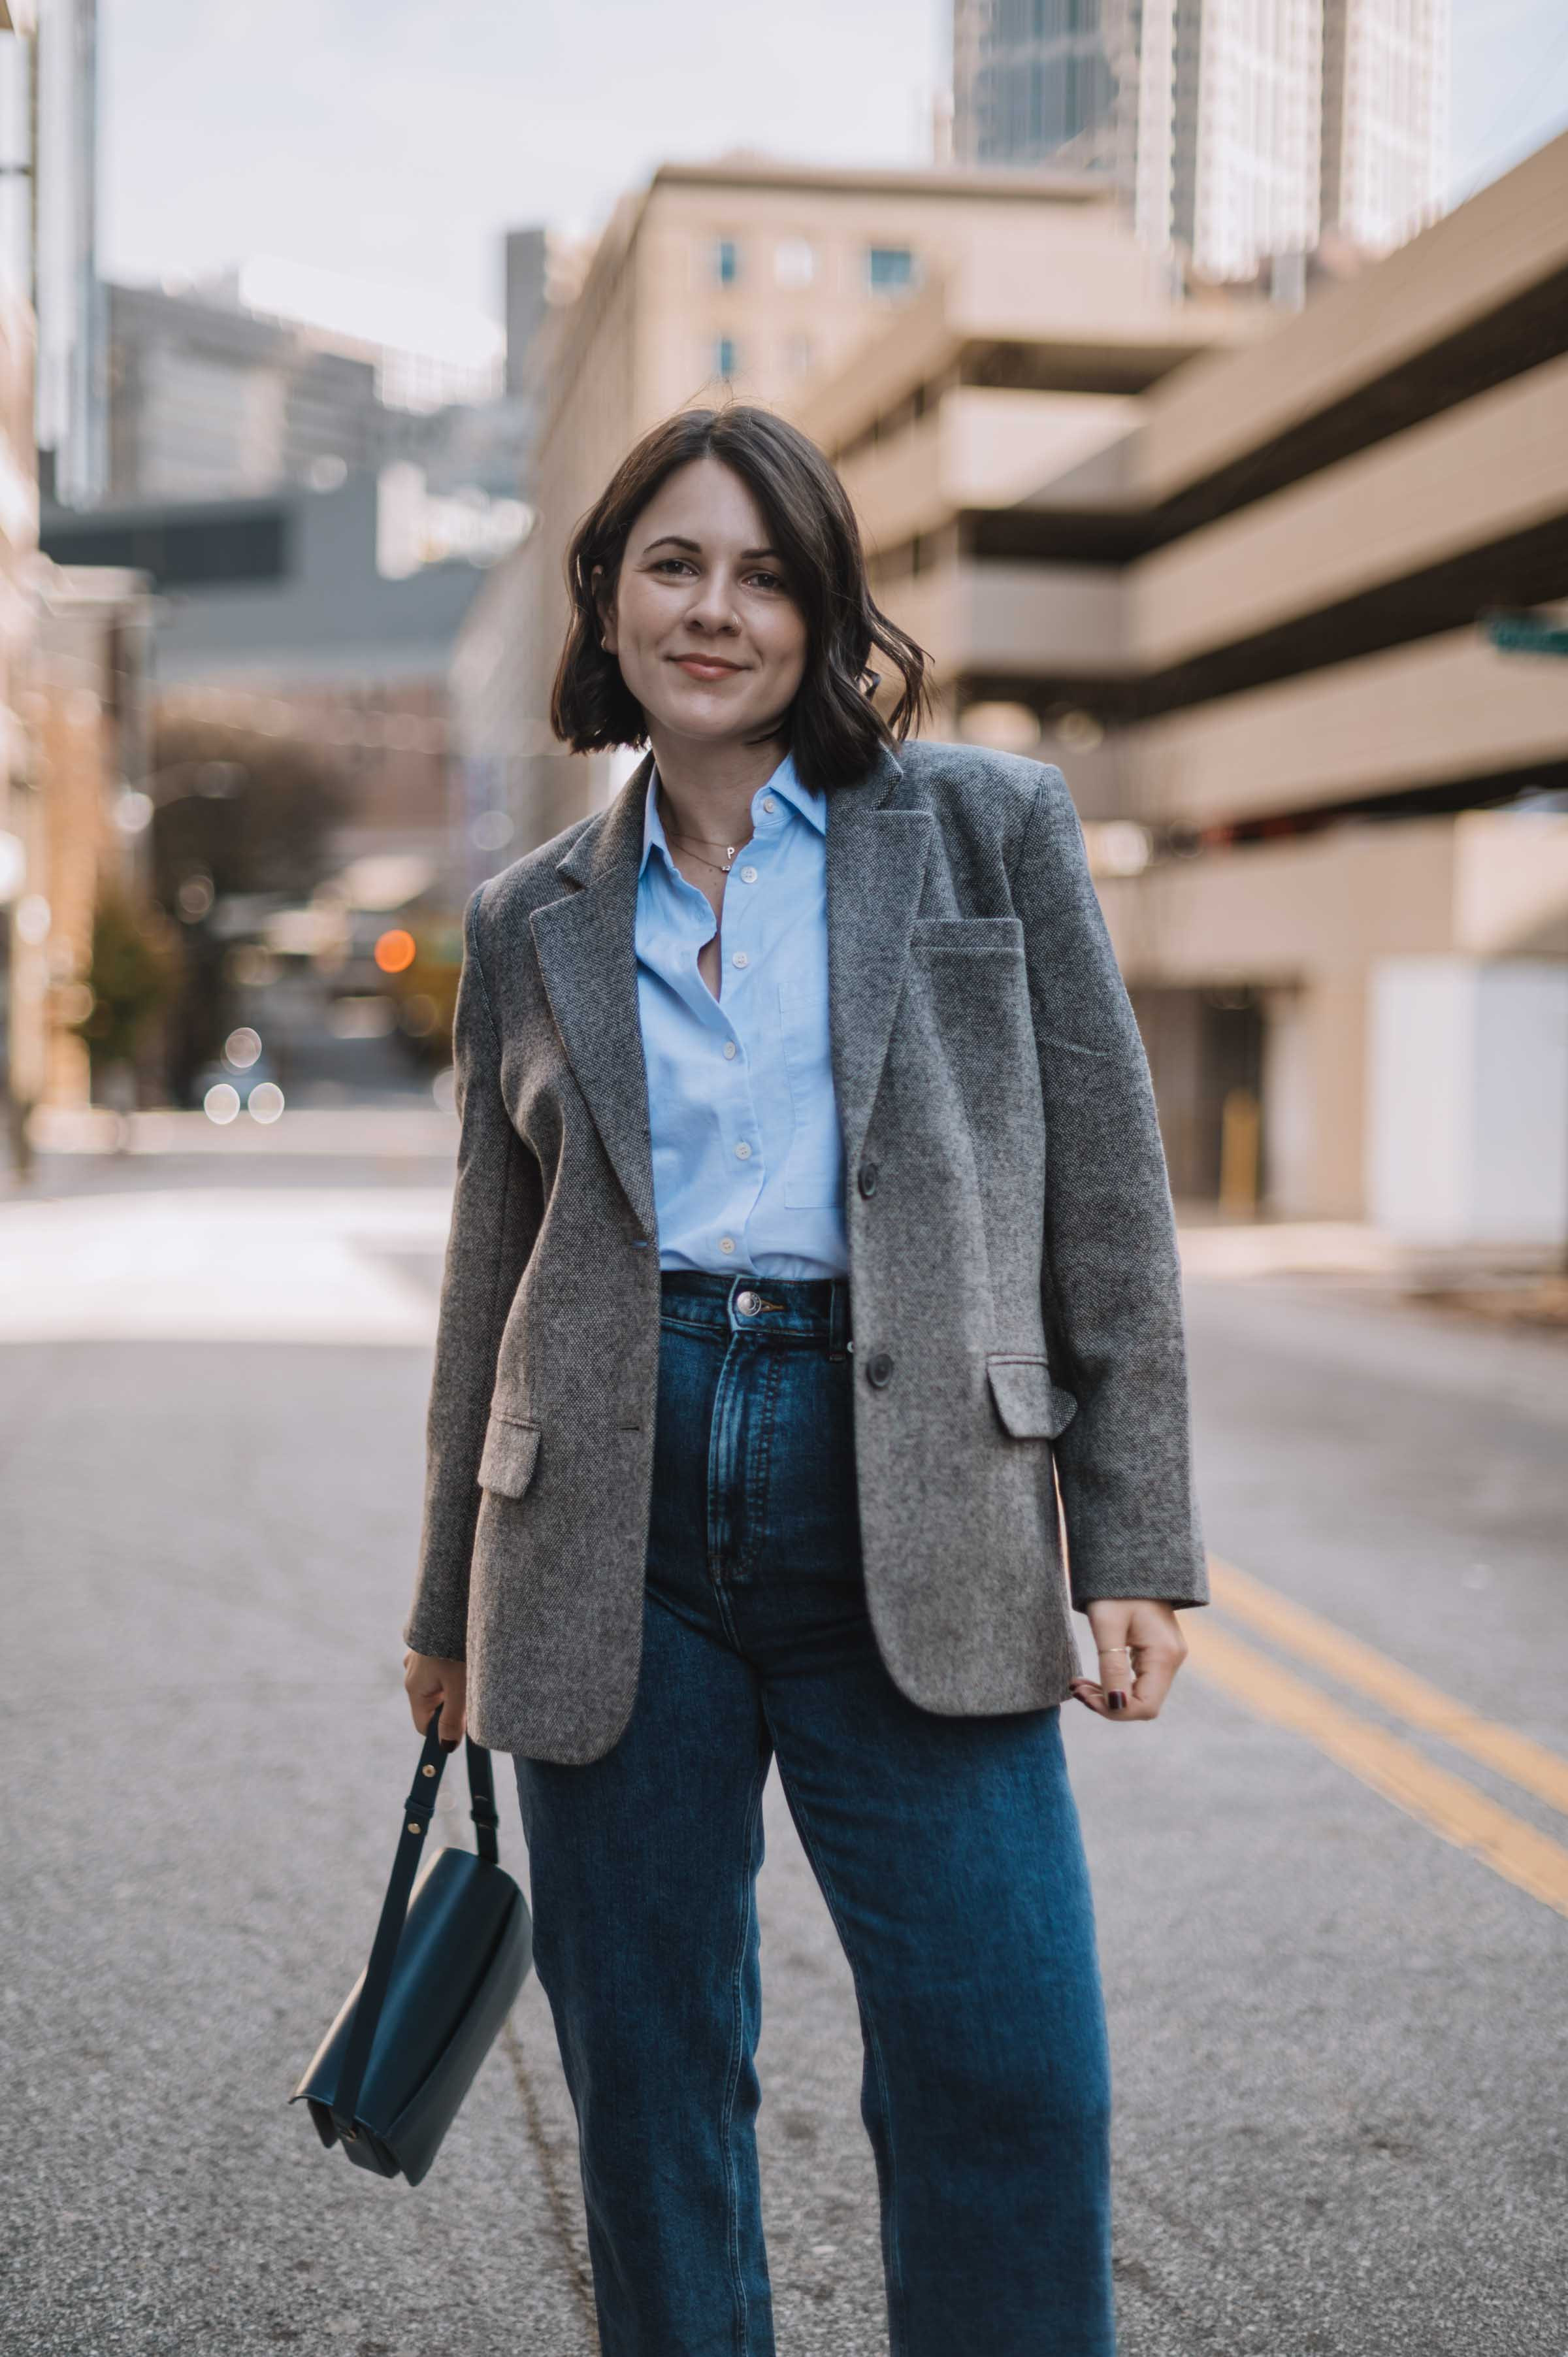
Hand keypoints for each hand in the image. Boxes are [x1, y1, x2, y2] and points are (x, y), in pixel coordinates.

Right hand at [403, 1650, 466, 1748]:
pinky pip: (438, 1667)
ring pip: (437, 1685)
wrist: (454, 1601)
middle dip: (452, 1706)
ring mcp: (419, 1658)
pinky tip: (464, 1659)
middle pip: (432, 1706)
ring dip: (453, 1686)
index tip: (465, 1726)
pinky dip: (451, 1669)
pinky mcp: (429, 1646)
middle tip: (472, 1695)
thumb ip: (452, 1718)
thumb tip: (446, 1747)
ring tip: (471, 1673)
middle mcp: (411, 1673)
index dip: (443, 1731)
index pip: (424, 1726)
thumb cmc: (456, 1645)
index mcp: (414, 1688)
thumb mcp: (459, 1685)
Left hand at [1070, 1599, 1186, 1721]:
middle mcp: (1173, 1659)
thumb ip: (1112, 1667)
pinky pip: (1139, 1679)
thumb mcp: (1107, 1625)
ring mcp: (1167, 1654)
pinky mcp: (1158, 1650)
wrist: (1129, 1555)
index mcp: (1164, 1654)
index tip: (1082, 1694)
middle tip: (1076, 1687)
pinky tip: (1094, 1677)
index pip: (1145, 1707)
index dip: (1113, 1710)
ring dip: (1109, 1695)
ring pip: (1140, 1694)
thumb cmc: (1114, 1587)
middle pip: (1143, 1703)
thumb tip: (1117, 1707)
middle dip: (1108, 1704)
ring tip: (1079, 1683)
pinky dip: (1116, 1683)